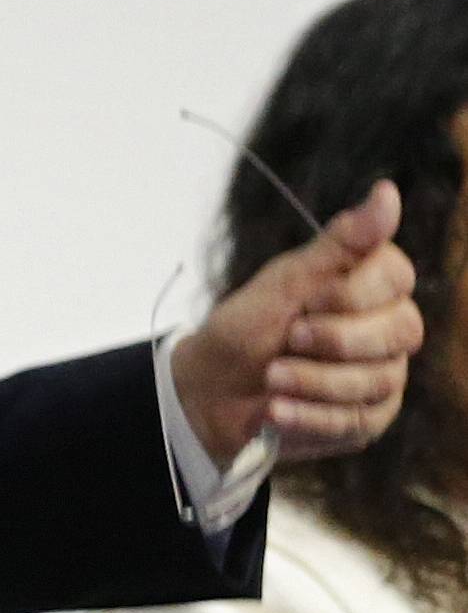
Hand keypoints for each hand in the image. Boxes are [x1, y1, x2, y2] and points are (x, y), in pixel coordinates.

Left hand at [170, 181, 419, 464]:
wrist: (211, 389)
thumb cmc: (246, 327)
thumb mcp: (284, 281)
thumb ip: (340, 243)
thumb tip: (388, 191)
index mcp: (371, 285)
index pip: (396, 278)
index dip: (350, 292)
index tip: (304, 299)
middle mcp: (388, 328)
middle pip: (401, 331)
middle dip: (334, 339)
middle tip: (287, 338)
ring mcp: (383, 375)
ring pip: (378, 380)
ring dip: (313, 381)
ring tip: (271, 377)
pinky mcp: (367, 418)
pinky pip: (359, 421)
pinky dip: (310, 416)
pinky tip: (276, 410)